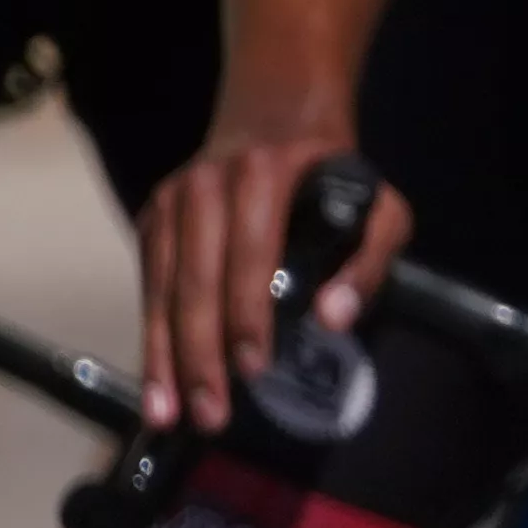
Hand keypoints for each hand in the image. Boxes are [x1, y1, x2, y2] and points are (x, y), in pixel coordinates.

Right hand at [137, 116, 396, 433]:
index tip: (254, 368)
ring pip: (161, 289)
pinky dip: (151, 335)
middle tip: (209, 414)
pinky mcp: (152, 218)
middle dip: (200, 354)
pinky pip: (148, 285)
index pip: (250, 254)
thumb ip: (368, 261)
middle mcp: (204, 185)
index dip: (249, 314)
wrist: (275, 112)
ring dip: (163, 357)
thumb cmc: (332, 174)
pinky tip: (156, 383)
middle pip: (195, 281)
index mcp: (261, 176)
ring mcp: (170, 201)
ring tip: (168, 415)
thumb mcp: (378, 206)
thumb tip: (334, 320)